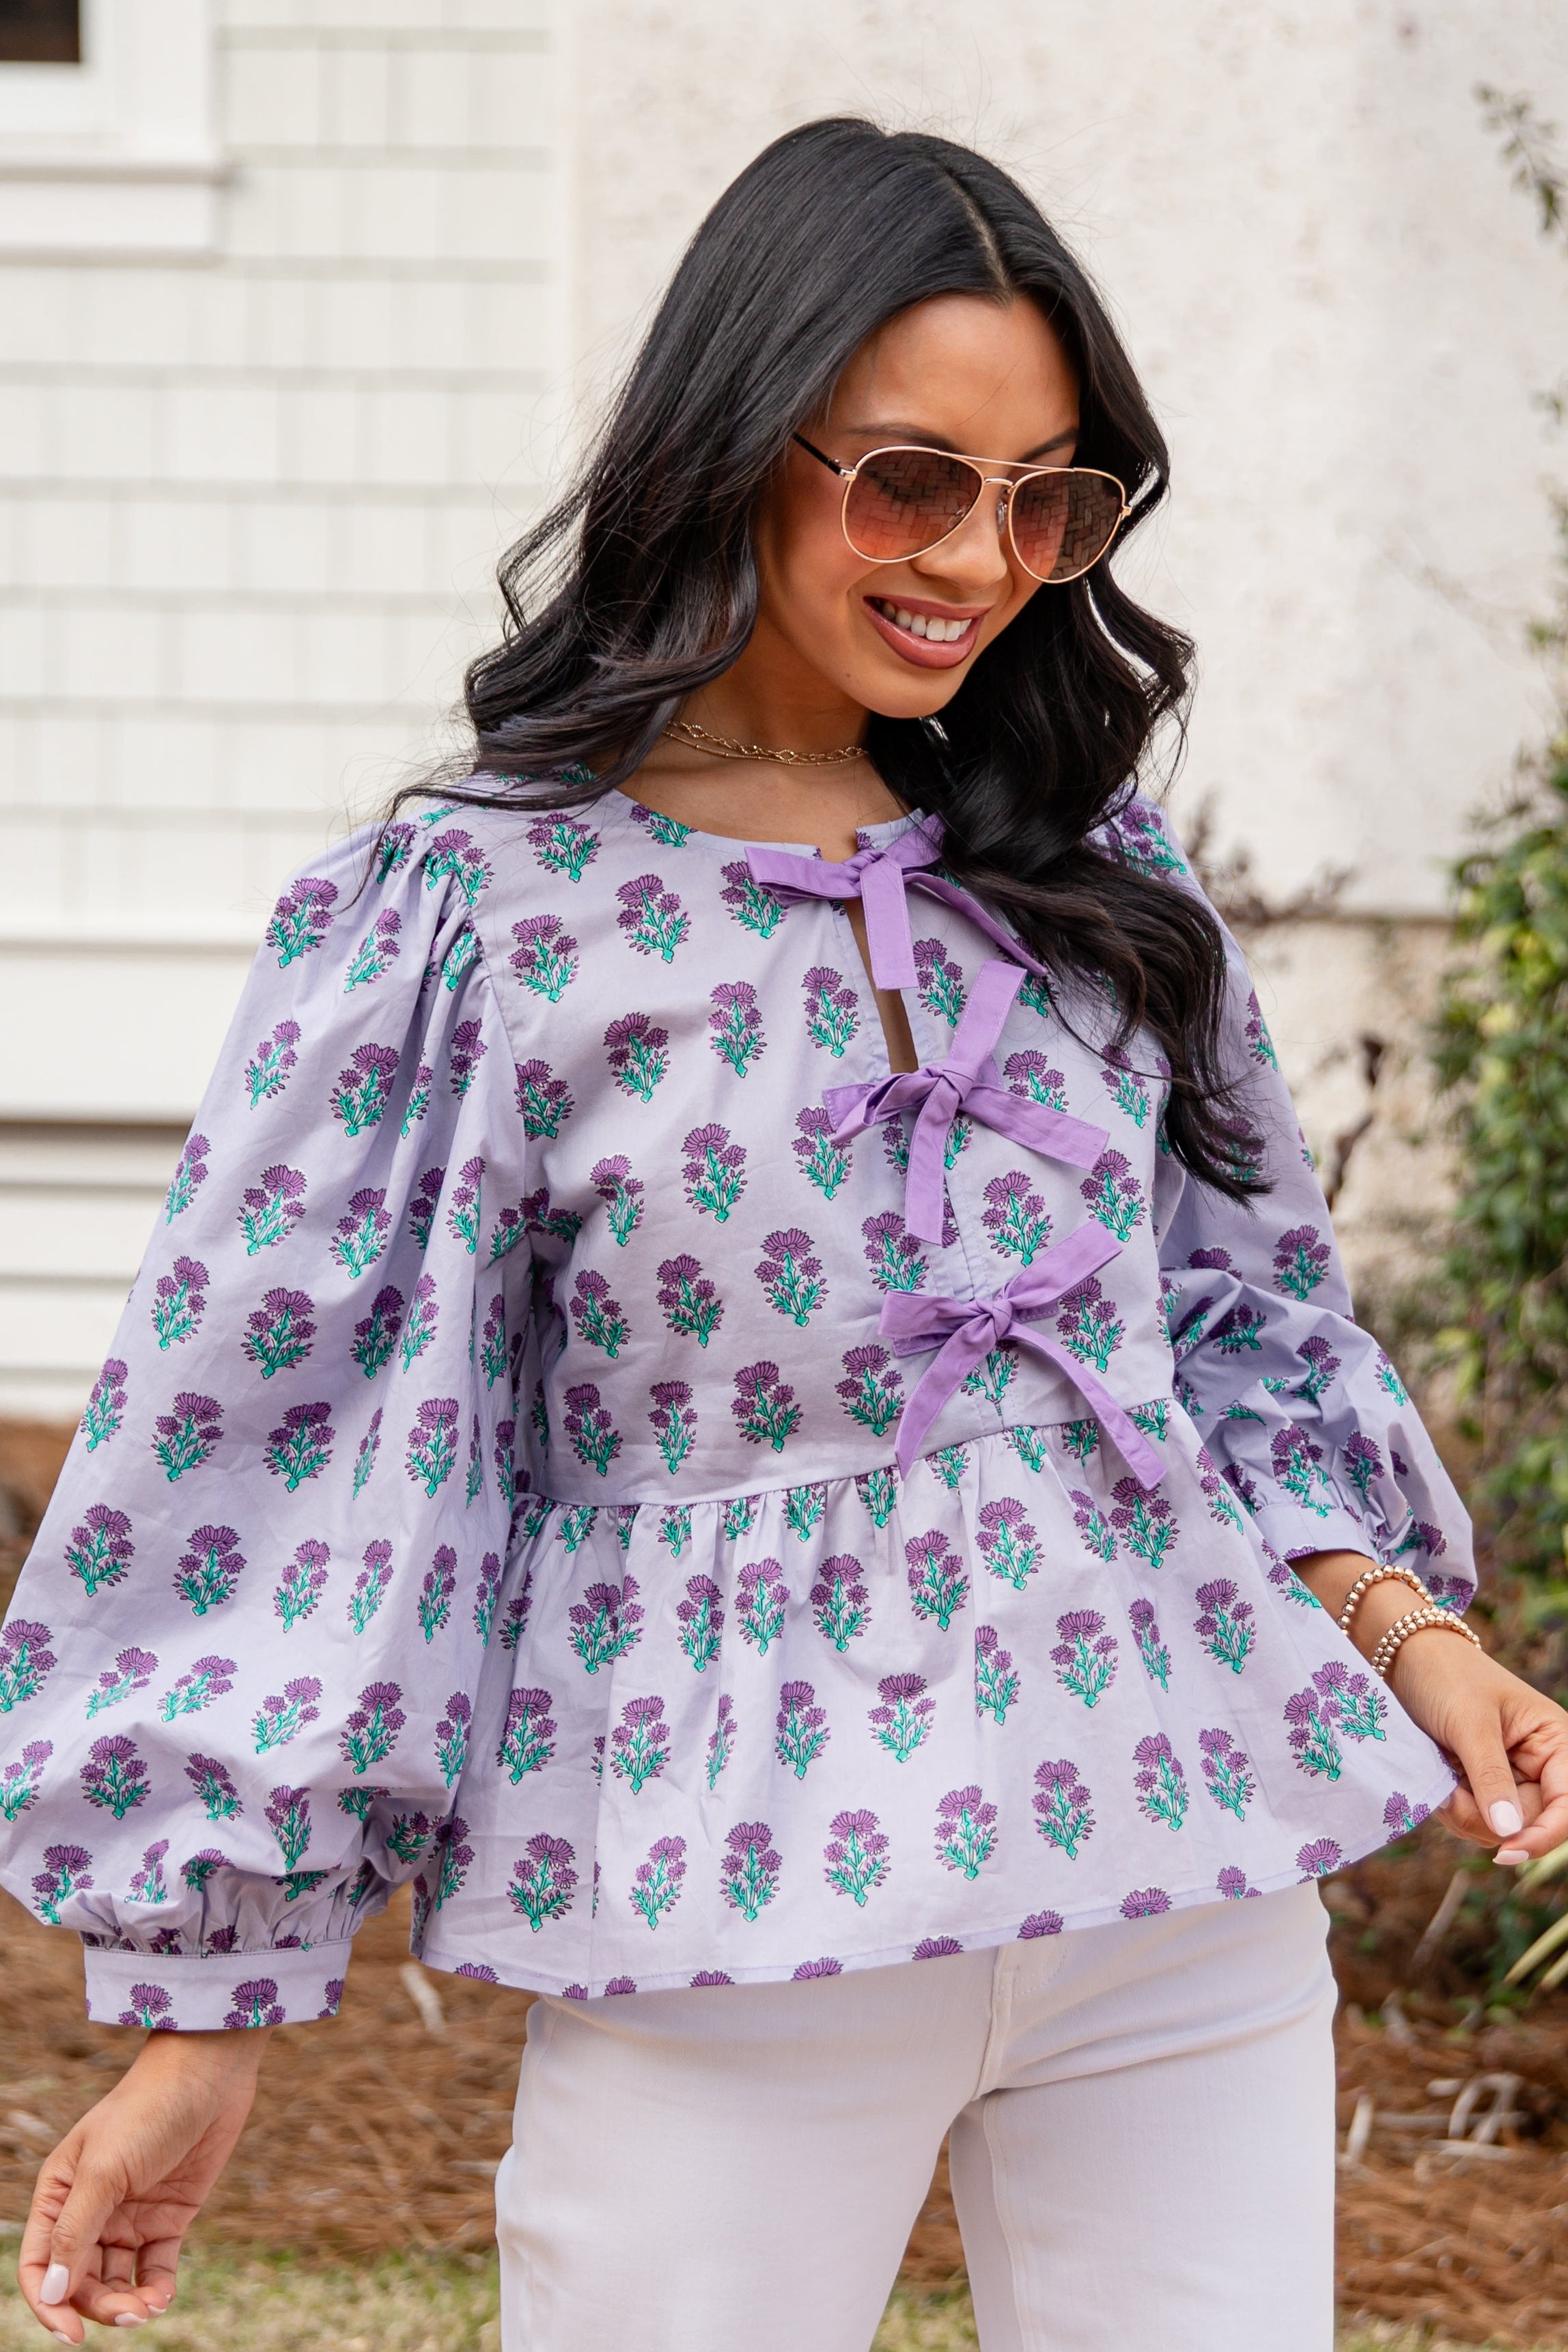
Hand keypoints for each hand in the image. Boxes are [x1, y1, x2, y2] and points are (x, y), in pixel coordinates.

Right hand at [18, 2026, 268, 2341]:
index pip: (39, 2265)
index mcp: (59, 2194)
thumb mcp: (104, 2170)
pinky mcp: (167, 2217)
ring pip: (115, 2281)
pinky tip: (162, 2298)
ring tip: (149, 2309)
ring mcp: (129, 2215)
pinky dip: (155, 2289)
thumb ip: (75, 2232)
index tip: (72, 2335)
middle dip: (97, 2307)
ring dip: (127, 2304)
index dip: (48, 2304)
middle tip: (127, 2317)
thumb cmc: (147, 2110)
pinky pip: (152, 2268)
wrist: (209, 2074)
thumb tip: (52, 2292)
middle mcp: (90, 2210)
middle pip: (78, 2280)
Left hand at [1292, 1549, 1567, 1865]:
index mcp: (1554, 1741)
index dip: (1543, 1836)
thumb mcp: (1469, 1724)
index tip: (1506, 1852)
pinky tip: (1439, 1783)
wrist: (1402, 1656)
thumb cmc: (1445, 1675)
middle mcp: (1539, 1763)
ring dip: (1465, 1814)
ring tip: (1442, 1778)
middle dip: (1485, 1817)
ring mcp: (1508, 1776)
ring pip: (1498, 1828)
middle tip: (1450, 1792)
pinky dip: (1454, 1809)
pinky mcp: (1479, 1784)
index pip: (1566, 1806)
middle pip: (1527, 1824)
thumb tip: (1510, 1832)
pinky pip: (1474, 1818)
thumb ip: (1490, 1778)